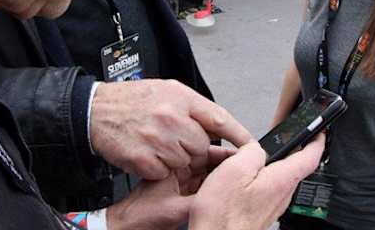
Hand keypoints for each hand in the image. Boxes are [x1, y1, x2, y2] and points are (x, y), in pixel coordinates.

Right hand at [90, 80, 252, 179]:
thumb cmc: (130, 100)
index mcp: (180, 97)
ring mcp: (157, 139)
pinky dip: (158, 168)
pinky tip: (148, 154)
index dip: (238, 135)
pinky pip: (164, 171)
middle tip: (178, 141)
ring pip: (184, 161)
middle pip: (202, 146)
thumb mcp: (167, 90)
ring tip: (160, 145)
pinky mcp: (143, 158)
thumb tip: (217, 123)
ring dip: (176, 159)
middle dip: (194, 149)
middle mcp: (171, 116)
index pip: (220, 118)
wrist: (95, 110)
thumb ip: (193, 106)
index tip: (251, 147)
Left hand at [107, 145, 236, 229]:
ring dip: (223, 176)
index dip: (228, 155)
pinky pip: (205, 185)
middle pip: (212, 161)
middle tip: (247, 168)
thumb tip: (222, 196)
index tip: (245, 156)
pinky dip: (215, 187)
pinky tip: (225, 191)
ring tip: (239, 179)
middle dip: (229, 165)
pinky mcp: (183, 190)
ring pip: (210, 173)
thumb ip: (199, 201)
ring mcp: (182, 178)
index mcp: (175, 161)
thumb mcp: (174, 208)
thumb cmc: (140, 213)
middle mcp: (180, 167)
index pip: (208, 151)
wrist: (127, 226)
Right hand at [188, 134, 324, 229]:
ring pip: (273, 177)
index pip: (310, 157)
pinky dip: (250, 180)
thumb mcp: (235, 169)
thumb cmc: (223, 216)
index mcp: (281, 180)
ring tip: (235, 161)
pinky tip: (231, 182)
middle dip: (277, 151)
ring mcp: (271, 206)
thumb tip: (255, 148)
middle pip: (289, 165)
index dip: (316, 140)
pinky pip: (261, 189)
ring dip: (259, 166)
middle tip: (261, 142)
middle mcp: (281, 195)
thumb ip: (251, 151)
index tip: (318, 131)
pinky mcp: (260, 213)